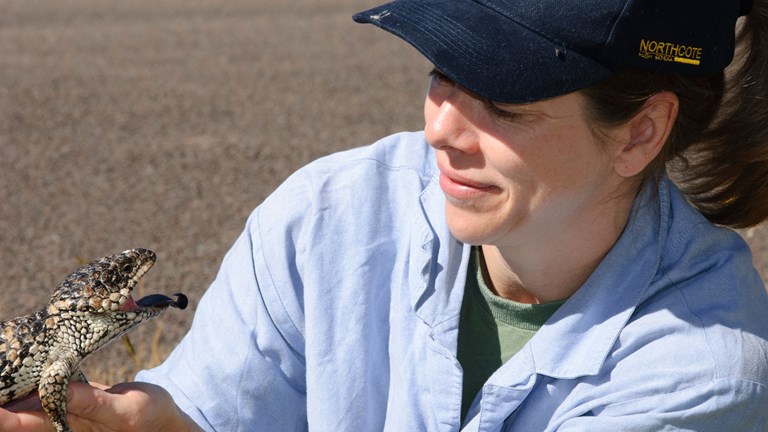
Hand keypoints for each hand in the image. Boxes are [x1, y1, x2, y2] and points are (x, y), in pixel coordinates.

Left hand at [0, 381, 202, 431]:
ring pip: (32, 397)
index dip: (6, 416)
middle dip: (5, 397)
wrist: (162, 419)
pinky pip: (49, 387)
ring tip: (3, 368)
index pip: (28, 422)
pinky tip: (26, 366)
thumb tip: (59, 391)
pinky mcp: (75, 396)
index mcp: (72, 429)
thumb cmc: (148, 417)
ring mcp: (67, 409)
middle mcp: (62, 421)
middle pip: (21, 411)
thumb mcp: (125, 409)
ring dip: (16, 386)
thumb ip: (92, 403)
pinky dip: (37, 376)